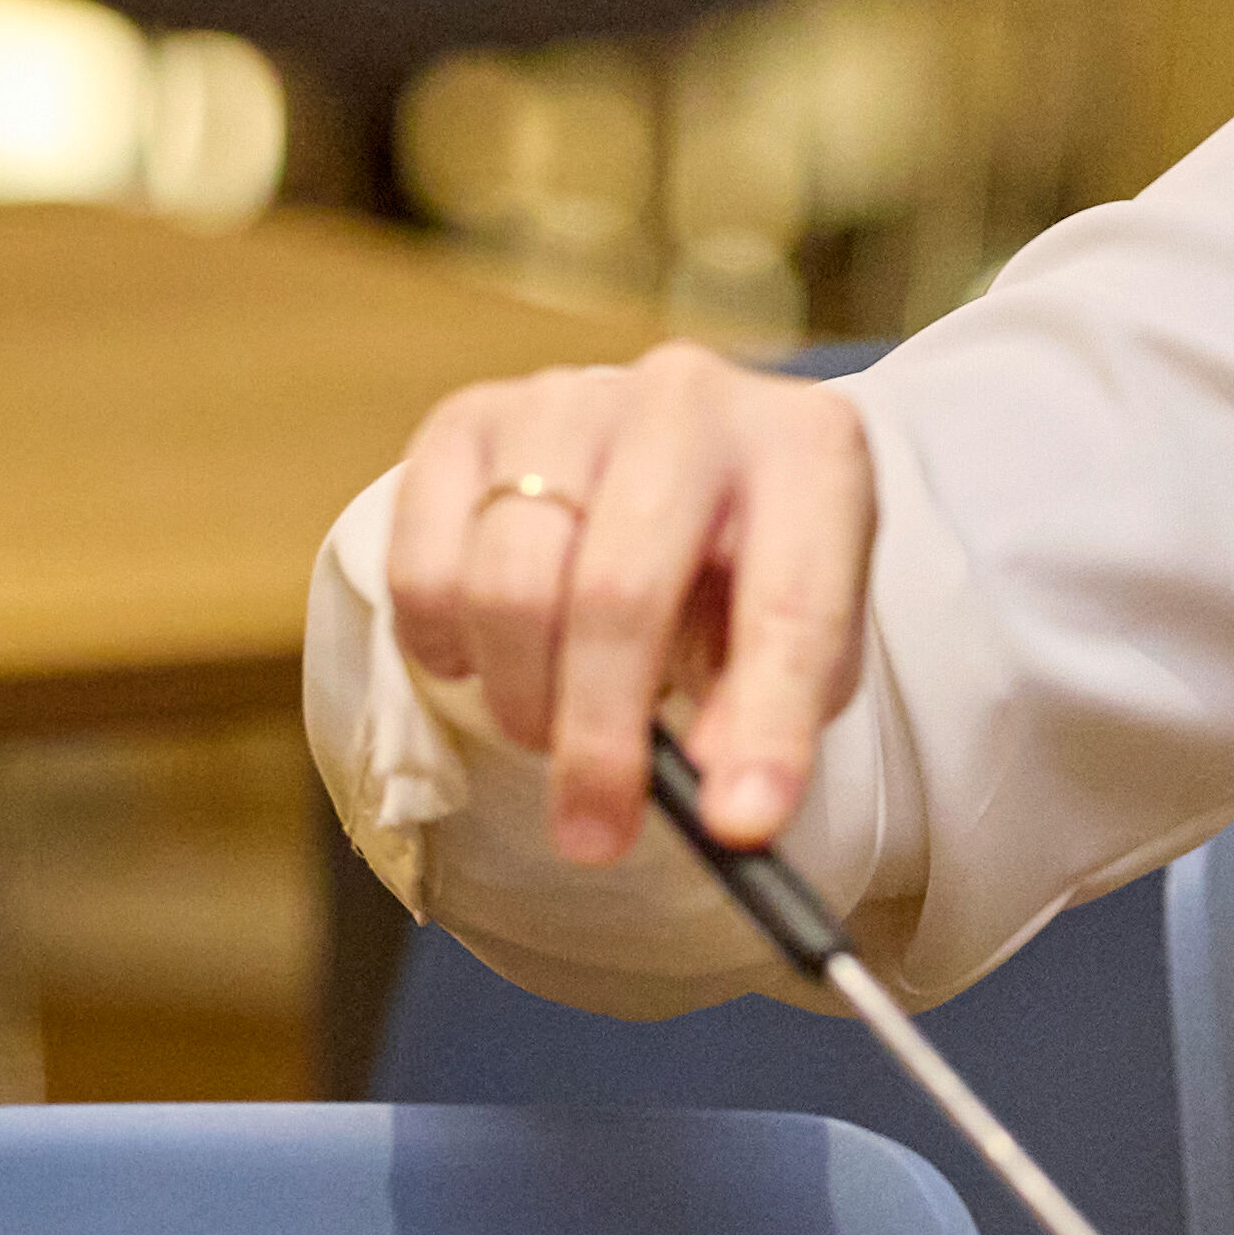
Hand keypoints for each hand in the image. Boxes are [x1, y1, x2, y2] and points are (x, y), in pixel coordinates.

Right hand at [375, 344, 875, 866]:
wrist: (674, 464)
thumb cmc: (745, 565)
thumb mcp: (799, 636)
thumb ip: (770, 708)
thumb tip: (722, 798)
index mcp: (811, 447)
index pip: (791, 602)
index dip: (767, 726)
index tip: (739, 829)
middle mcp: (690, 398)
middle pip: (617, 593)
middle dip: (601, 738)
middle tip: (595, 835)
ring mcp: (567, 399)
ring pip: (506, 586)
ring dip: (523, 698)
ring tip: (552, 728)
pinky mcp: (464, 418)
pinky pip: (422, 568)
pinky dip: (445, 646)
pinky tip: (489, 658)